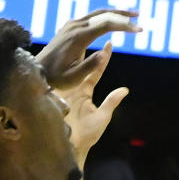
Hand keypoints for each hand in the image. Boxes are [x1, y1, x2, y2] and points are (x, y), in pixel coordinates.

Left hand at [35, 9, 140, 88]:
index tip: (139, 30)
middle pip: (103, 14)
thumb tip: (105, 54)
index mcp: (78, 37)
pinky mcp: (70, 27)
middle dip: (123, 15)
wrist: (37, 71)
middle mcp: (75, 26)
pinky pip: (92, 17)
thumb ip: (89, 66)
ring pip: (98, 13)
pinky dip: (105, 17)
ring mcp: (71, 24)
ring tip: (131, 15)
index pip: (106, 24)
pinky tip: (114, 20)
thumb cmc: (56, 78)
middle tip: (139, 16)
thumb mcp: (73, 78)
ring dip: (115, 13)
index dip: (125, 26)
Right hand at [59, 42, 129, 162]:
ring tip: (75, 36)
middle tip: (89, 30)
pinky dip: (58, 70)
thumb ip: (112, 101)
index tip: (109, 43)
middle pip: (80, 65)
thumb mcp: (102, 116)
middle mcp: (73, 89)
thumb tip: (125, 89)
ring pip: (68, 70)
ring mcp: (62, 92)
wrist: (70, 148)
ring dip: (71, 54)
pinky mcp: (54, 98)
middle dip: (84, 48)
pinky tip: (58, 56)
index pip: (95, 71)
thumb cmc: (87, 136)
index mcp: (84, 92)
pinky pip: (57, 82)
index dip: (103, 58)